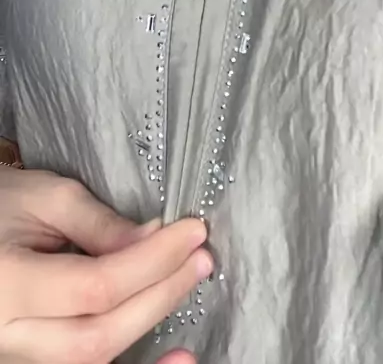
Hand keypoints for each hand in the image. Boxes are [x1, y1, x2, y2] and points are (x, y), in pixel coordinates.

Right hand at [0, 168, 211, 363]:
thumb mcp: (44, 198)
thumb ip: (100, 225)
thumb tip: (157, 240)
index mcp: (6, 285)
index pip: (96, 285)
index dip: (153, 262)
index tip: (192, 233)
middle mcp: (6, 335)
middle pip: (97, 335)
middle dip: (160, 295)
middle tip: (201, 259)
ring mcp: (15, 356)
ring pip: (90, 361)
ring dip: (149, 330)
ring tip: (189, 293)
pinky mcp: (29, 358)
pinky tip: (176, 359)